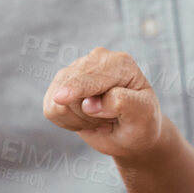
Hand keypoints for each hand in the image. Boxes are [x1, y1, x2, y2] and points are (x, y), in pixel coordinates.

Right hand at [42, 47, 163, 159]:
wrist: (132, 132)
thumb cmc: (141, 121)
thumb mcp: (143, 114)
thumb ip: (122, 103)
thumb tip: (90, 104)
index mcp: (120, 63)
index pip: (91, 76)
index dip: (76, 88)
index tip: (62, 99)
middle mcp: (96, 60)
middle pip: (71, 86)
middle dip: (86, 114)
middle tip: (110, 121)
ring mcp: (76, 71)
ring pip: (58, 99)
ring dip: (77, 118)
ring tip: (99, 119)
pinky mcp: (61, 85)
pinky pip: (50, 109)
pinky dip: (66, 121)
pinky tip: (85, 120)